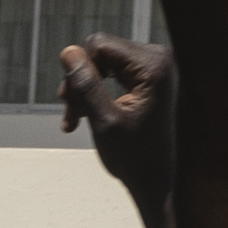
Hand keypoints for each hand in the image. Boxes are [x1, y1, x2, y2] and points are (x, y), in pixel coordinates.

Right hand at [51, 36, 188, 227]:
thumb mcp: (104, 121)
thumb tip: (68, 51)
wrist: (158, 183)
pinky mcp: (152, 77)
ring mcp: (157, 67)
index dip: (78, 69)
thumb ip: (86, 85)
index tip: (68, 103)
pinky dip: (98, 91)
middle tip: (70, 116)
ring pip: (105, 62)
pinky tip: (86, 114)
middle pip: (102, 52)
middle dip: (81, 81)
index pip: (100, 45)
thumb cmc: (135, 158)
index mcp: (154, 66)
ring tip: (75, 119)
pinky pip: (115, 71)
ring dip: (86, 88)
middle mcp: (160, 59)